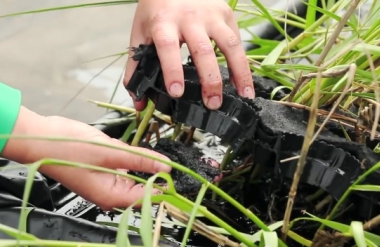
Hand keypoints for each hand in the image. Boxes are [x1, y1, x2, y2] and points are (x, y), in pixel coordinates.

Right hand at [1, 106, 173, 208]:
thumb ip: (141, 160)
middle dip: (157, 176)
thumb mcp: (112, 152)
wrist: (40, 138)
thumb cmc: (68, 148)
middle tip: (173, 162)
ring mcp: (104, 182)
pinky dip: (131, 160)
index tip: (182, 175)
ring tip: (158, 156)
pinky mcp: (101, 169)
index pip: (148, 197)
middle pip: (142, 189)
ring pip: (134, 177)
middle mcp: (109, 193)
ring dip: (145, 167)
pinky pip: (123, 168)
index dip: (166, 187)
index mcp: (111, 196)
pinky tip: (137, 152)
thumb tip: (166, 167)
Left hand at [124, 0, 253, 110]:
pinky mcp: (225, 13)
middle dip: (209, 80)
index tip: (176, 92)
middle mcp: (189, 17)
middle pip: (202, 50)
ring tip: (242, 96)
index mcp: (163, 22)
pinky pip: (237, 40)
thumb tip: (139, 103)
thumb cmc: (156, 11)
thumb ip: (137, 68)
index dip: (172, 70)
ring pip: (229, 44)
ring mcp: (211, 14)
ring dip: (239, 72)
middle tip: (212, 104)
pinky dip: (242, 62)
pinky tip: (243, 82)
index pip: (168, 47)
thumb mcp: (140, 33)